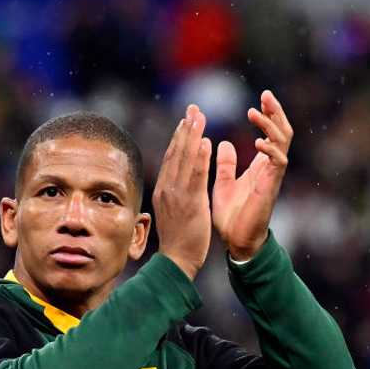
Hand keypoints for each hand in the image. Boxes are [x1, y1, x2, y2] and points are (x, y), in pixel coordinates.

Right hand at [153, 105, 211, 279]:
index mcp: (163, 189)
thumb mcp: (174, 212)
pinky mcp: (188, 202)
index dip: (179, 137)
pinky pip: (195, 174)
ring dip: (192, 135)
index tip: (186, 119)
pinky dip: (199, 156)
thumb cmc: (179, 239)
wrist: (177, 260)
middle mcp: (166, 187)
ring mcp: (175, 194)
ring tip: (199, 116)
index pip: (171, 157)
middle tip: (193, 108)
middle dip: (185, 128)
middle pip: (175, 152)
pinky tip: (205, 141)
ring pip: (183, 158)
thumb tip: (176, 184)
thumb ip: (174, 195)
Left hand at [213, 90, 292, 260]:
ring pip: (283, 143)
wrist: (236, 242)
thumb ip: (226, 164)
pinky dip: (270, 150)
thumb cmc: (232, 216)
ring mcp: (273, 176)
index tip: (262, 97)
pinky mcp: (271, 187)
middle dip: (276, 112)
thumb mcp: (224, 183)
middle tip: (267, 95)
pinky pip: (278, 163)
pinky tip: (258, 142)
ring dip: (270, 125)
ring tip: (255, 113)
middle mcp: (270, 168)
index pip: (271, 133)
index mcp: (261, 165)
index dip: (269, 115)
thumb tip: (223, 144)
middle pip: (282, 132)